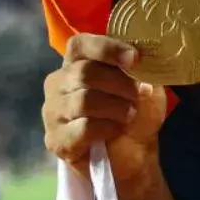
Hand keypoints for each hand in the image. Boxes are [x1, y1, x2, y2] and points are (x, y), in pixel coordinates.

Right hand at [42, 34, 168, 185]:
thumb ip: (142, 68)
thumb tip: (142, 59)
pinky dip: (106, 128)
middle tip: (139, 94)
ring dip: (115, 107)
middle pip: (84, 73)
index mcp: (76, 63)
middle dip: (119, 83)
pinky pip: (82, 128)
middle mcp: (58, 83)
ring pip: (83, 101)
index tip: (135, 58)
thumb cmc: (137, 113)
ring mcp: (52, 112)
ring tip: (129, 114)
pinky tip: (115, 130)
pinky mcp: (56, 140)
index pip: (79, 45)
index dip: (106, 49)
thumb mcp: (147, 85)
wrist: (135, 154)